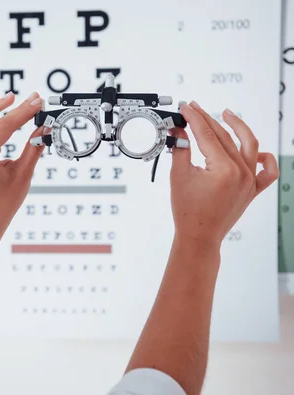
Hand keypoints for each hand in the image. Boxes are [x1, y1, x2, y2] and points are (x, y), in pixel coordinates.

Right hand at [170, 101, 278, 247]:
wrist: (199, 236)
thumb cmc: (188, 212)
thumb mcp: (178, 176)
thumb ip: (180, 149)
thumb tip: (178, 130)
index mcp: (224, 169)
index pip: (207, 135)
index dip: (194, 118)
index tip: (186, 108)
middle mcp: (241, 173)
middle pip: (224, 137)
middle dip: (207, 120)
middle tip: (194, 109)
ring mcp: (250, 181)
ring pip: (249, 145)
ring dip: (238, 127)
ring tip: (226, 114)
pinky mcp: (253, 189)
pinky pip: (266, 170)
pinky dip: (263, 158)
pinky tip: (254, 150)